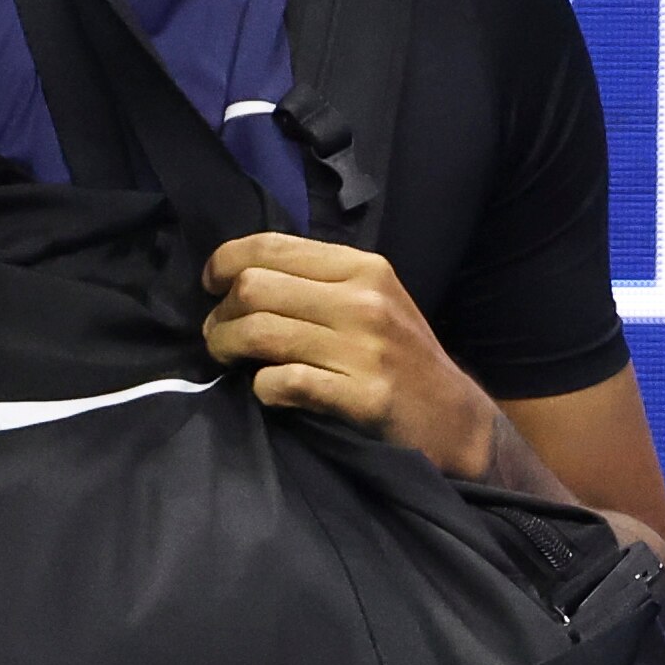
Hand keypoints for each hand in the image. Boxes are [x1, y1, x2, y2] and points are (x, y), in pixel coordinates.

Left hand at [201, 232, 497, 473]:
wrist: (453, 418)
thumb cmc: (401, 357)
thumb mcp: (372, 301)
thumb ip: (317, 282)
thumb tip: (241, 275)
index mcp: (363, 267)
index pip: (271, 245)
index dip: (225, 262)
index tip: (211, 285)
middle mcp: (363, 300)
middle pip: (254, 288)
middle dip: (219, 314)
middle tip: (217, 335)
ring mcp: (365, 349)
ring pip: (259, 333)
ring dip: (226, 348)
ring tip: (227, 360)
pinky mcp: (363, 395)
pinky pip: (283, 381)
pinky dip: (262, 387)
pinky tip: (268, 391)